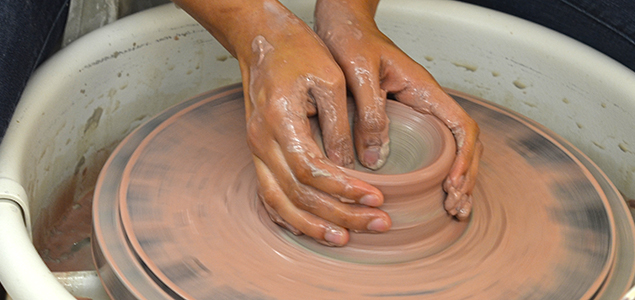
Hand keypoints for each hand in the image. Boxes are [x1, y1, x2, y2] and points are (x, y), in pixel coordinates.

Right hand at [173, 0, 391, 245]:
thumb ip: (338, 124)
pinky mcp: (260, 153)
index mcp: (279, 122)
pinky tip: (311, 227)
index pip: (312, 171)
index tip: (377, 197)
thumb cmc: (297, 51)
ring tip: (345, 238)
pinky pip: (269, 195)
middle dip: (339, 215)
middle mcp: (262, 142)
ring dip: (312, 225)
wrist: (262, 39)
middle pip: (298, 195)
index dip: (345, 190)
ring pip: (279, 202)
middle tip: (377, 223)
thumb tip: (350, 166)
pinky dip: (289, 217)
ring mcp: (256, 150)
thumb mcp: (329, 79)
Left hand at [315, 0, 481, 219]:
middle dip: (466, 178)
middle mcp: (425, 104)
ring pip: (451, 150)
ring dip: (456, 180)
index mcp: (424, 90)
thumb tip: (376, 158)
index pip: (462, 127)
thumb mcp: (358, 74)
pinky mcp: (400, 121)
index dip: (464, 158)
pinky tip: (430, 195)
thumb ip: (369, 113)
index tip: (453, 183)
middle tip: (456, 208)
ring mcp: (416, 114)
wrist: (339, 24)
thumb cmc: (351, 40)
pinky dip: (435, 176)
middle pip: (464, 145)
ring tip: (453, 209)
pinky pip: (428, 150)